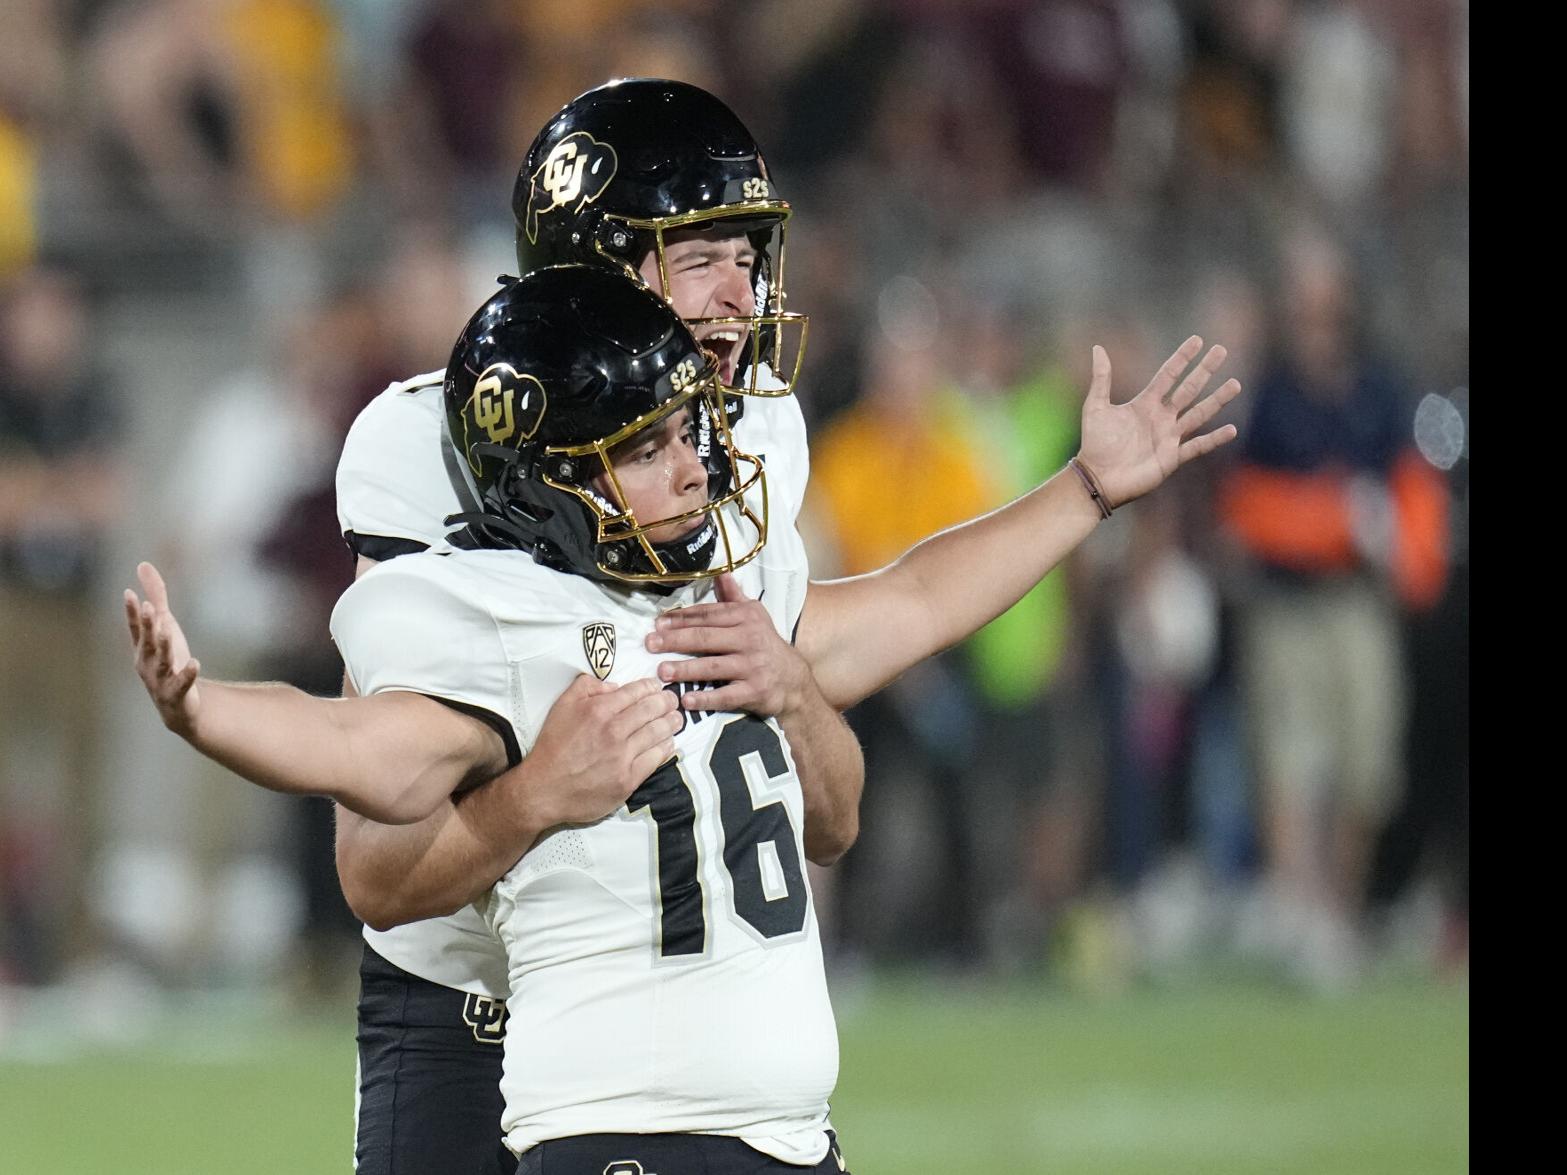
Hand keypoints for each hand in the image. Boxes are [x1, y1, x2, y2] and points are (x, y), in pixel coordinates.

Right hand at [124, 561, 201, 737]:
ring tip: (168, 631)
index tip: (129, 593)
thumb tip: (143, 565)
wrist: (179, 706)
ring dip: (164, 647)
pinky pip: (182, 684)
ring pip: (161, 662)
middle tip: (148, 608)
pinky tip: (195, 663)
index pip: (135, 628)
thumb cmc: (168, 659)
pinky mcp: (177, 694)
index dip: (132, 613)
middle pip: (147, 643)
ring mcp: (160, 681)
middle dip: (147, 627)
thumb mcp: (165, 625)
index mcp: (142, 648)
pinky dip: (187, 674)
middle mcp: (146, 664)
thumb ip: (156, 597)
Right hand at [524, 675, 682, 825]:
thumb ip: (587, 686)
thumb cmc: (553, 746)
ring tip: (677, 718)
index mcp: (599, 710)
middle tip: (672, 701)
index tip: (657, 687)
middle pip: (653, 709)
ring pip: (659, 732)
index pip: (636, 691)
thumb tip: (615, 686)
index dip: (651, 687)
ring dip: (672, 722)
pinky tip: (669, 742)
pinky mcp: (628, 779)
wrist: (543, 789)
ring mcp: (623, 756)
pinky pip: (655, 759)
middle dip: (667, 702)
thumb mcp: (562, 705)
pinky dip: (666, 747)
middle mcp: (614, 731)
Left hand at [647, 573, 814, 718]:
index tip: (657, 623)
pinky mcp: (755, 691)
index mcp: (745, 618)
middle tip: (650, 644)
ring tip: (662, 671)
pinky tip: (686, 700)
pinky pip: (726, 695)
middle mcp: (749, 639)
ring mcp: (752, 666)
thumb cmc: (766, 644)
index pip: (708, 615)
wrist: (794, 679)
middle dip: (676, 640)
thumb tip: (720, 572)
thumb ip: (734, 597)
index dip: (681, 618)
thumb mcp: (755, 616)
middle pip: (706, 638)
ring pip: (714, 666)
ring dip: (686, 668)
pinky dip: (706, 698)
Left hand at [1076, 336, 1241, 508]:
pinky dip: (1214, 439)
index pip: (1168, 375)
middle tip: (1221, 350)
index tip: (1198, 340)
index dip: (1182, 358)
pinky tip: (1231, 430)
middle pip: (1189, 389)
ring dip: (1217, 400)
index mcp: (1145, 403)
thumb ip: (1101, 378)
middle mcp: (1161, 417)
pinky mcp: (1172, 458)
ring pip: (1199, 414)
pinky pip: (1197, 446)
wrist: (1097, 478)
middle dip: (1205, 370)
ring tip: (1235, 384)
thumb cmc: (1095, 444)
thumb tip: (1098, 347)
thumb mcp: (1096, 407)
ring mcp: (1169, 437)